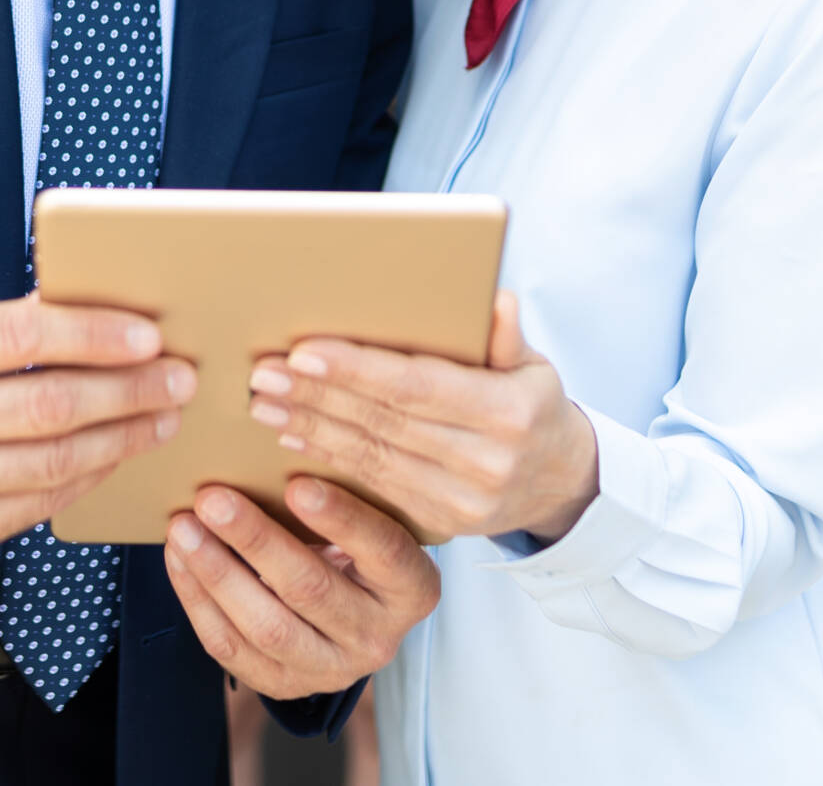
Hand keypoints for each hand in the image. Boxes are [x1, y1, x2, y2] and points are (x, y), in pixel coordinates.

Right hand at [0, 292, 193, 557]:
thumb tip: (93, 313)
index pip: (19, 338)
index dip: (92, 335)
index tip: (148, 334)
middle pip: (47, 407)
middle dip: (128, 391)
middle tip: (178, 377)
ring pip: (53, 464)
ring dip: (123, 438)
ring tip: (163, 416)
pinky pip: (40, 505)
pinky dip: (88, 476)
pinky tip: (117, 452)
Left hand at [163, 478, 437, 699]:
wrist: (350, 611)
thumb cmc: (357, 547)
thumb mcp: (370, 521)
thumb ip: (341, 497)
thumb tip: (272, 452)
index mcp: (412, 589)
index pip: (385, 552)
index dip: (342, 519)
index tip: (296, 483)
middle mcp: (377, 638)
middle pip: (312, 589)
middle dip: (255, 541)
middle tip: (212, 498)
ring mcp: (330, 668)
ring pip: (267, 626)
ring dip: (217, 572)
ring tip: (182, 528)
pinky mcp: (284, 684)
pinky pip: (231, 648)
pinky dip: (197, 599)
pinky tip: (178, 558)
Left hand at [247, 291, 598, 543]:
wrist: (560, 483)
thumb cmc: (535, 406)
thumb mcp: (535, 365)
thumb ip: (506, 335)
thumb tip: (494, 299)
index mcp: (508, 412)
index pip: (416, 386)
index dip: (357, 370)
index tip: (303, 351)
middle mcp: (485, 461)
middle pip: (383, 421)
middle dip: (317, 394)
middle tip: (263, 372)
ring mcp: (462, 500)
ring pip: (369, 456)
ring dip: (310, 426)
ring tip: (264, 400)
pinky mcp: (441, 523)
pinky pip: (373, 485)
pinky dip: (327, 458)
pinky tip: (293, 435)